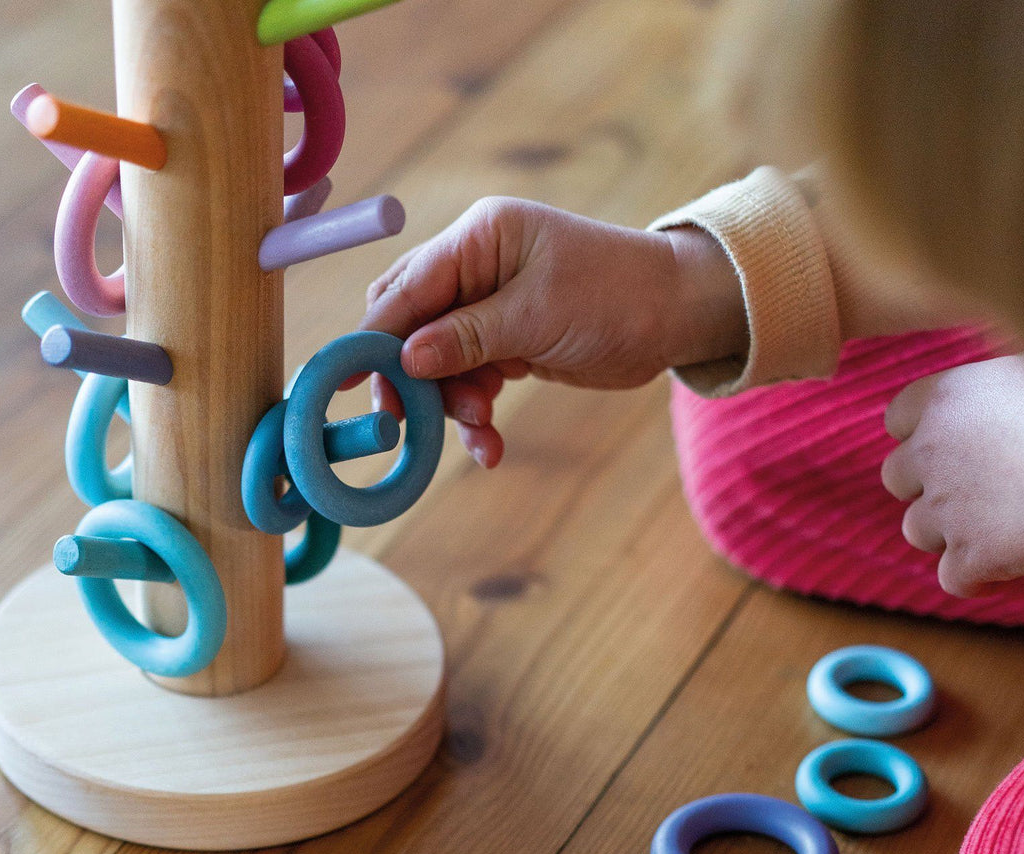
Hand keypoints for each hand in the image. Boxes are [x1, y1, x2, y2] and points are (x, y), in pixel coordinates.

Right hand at [359, 197, 745, 466]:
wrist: (678, 316)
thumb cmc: (616, 296)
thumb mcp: (537, 316)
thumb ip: (466, 337)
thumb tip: (404, 359)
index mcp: (479, 238)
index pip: (407, 288)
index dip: (373, 335)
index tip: (345, 380)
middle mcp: (477, 267)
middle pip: (412, 325)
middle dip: (409, 376)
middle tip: (405, 421)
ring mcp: (490, 306)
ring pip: (441, 363)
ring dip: (452, 404)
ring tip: (482, 430)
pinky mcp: (507, 341)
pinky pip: (472, 380)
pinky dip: (476, 414)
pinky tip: (490, 446)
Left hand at [882, 353, 1023, 595]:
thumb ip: (1007, 381)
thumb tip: (1010, 380)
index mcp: (948, 397)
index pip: (898, 416)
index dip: (919, 433)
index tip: (950, 442)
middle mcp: (932, 450)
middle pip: (895, 477)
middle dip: (926, 487)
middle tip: (972, 490)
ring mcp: (946, 507)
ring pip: (916, 530)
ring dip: (948, 533)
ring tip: (996, 527)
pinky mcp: (969, 555)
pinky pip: (953, 577)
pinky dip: (975, 578)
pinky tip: (1004, 570)